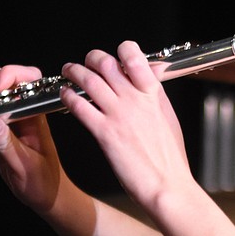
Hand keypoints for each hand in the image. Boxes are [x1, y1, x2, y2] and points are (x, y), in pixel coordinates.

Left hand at [60, 42, 191, 213]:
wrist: (166, 184)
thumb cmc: (170, 158)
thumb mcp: (168, 118)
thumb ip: (156, 97)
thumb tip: (152, 80)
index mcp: (153, 94)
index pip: (134, 57)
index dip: (122, 51)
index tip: (116, 56)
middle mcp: (135, 99)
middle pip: (106, 64)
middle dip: (92, 58)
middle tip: (85, 62)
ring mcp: (119, 115)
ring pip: (90, 81)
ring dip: (75, 72)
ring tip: (68, 71)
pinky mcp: (105, 133)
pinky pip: (80, 107)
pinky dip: (69, 97)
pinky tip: (64, 95)